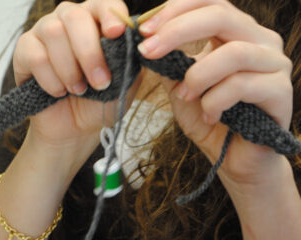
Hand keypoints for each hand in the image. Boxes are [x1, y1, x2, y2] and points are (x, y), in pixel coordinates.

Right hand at [12, 0, 141, 168]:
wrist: (75, 128)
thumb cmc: (101, 101)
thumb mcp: (126, 82)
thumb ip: (132, 58)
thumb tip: (139, 40)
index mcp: (97, 22)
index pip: (104, 4)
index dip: (111, 15)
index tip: (116, 33)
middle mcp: (69, 20)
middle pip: (75, 16)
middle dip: (89, 52)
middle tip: (100, 82)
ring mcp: (44, 32)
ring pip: (54, 33)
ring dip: (70, 68)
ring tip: (79, 90)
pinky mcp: (24, 50)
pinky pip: (36, 56)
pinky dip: (51, 79)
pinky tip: (59, 92)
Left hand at [138, 0, 293, 191]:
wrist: (234, 157)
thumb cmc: (208, 117)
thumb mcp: (179, 85)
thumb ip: (168, 61)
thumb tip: (145, 40)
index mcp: (235, 33)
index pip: (209, 2)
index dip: (175, 10)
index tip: (143, 30)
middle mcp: (259, 41)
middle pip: (221, 15)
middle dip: (177, 31)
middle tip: (148, 51)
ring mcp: (274, 64)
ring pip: (233, 53)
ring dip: (198, 75)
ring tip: (184, 95)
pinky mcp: (281, 92)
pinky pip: (243, 85)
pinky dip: (216, 100)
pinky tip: (209, 115)